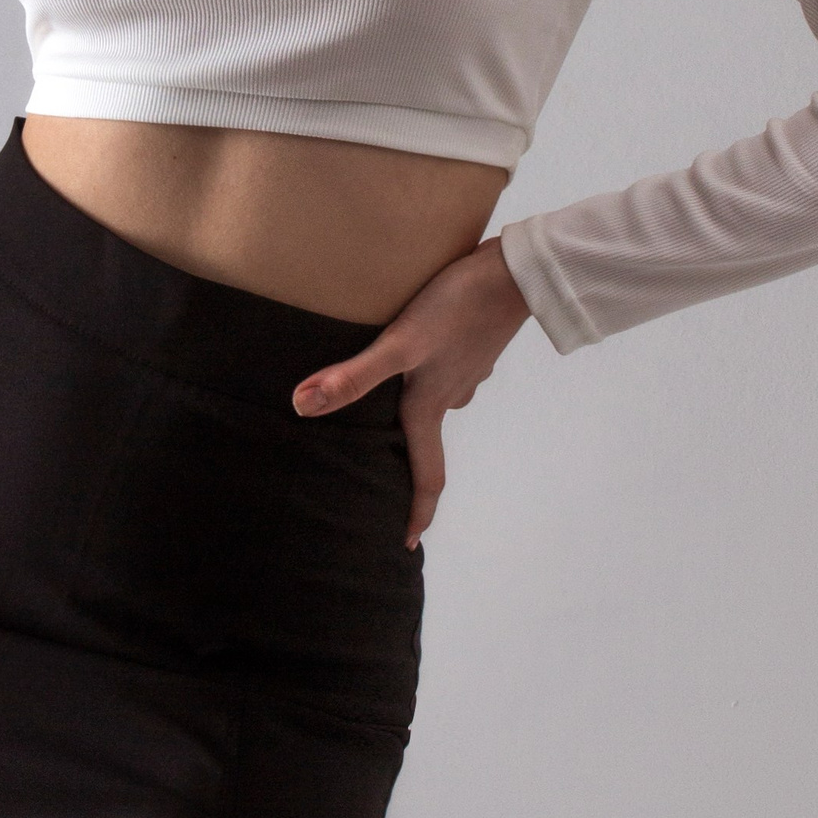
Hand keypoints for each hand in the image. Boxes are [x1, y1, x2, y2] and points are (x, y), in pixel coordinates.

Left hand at [292, 238, 533, 548]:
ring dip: (419, 408)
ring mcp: (467, 368)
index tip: (408, 545)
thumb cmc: (455, 308)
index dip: (418, 514)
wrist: (515, 273)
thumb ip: (354, 377)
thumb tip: (302, 407)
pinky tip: (420, 352)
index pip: (427, 475)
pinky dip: (431, 371)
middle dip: (410, 460)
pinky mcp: (474, 341)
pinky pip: (448, 367)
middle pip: (427, 439)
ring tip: (394, 402)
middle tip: (386, 470)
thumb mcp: (400, 344)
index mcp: (430, 405)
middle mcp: (451, 394)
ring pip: (438, 400)